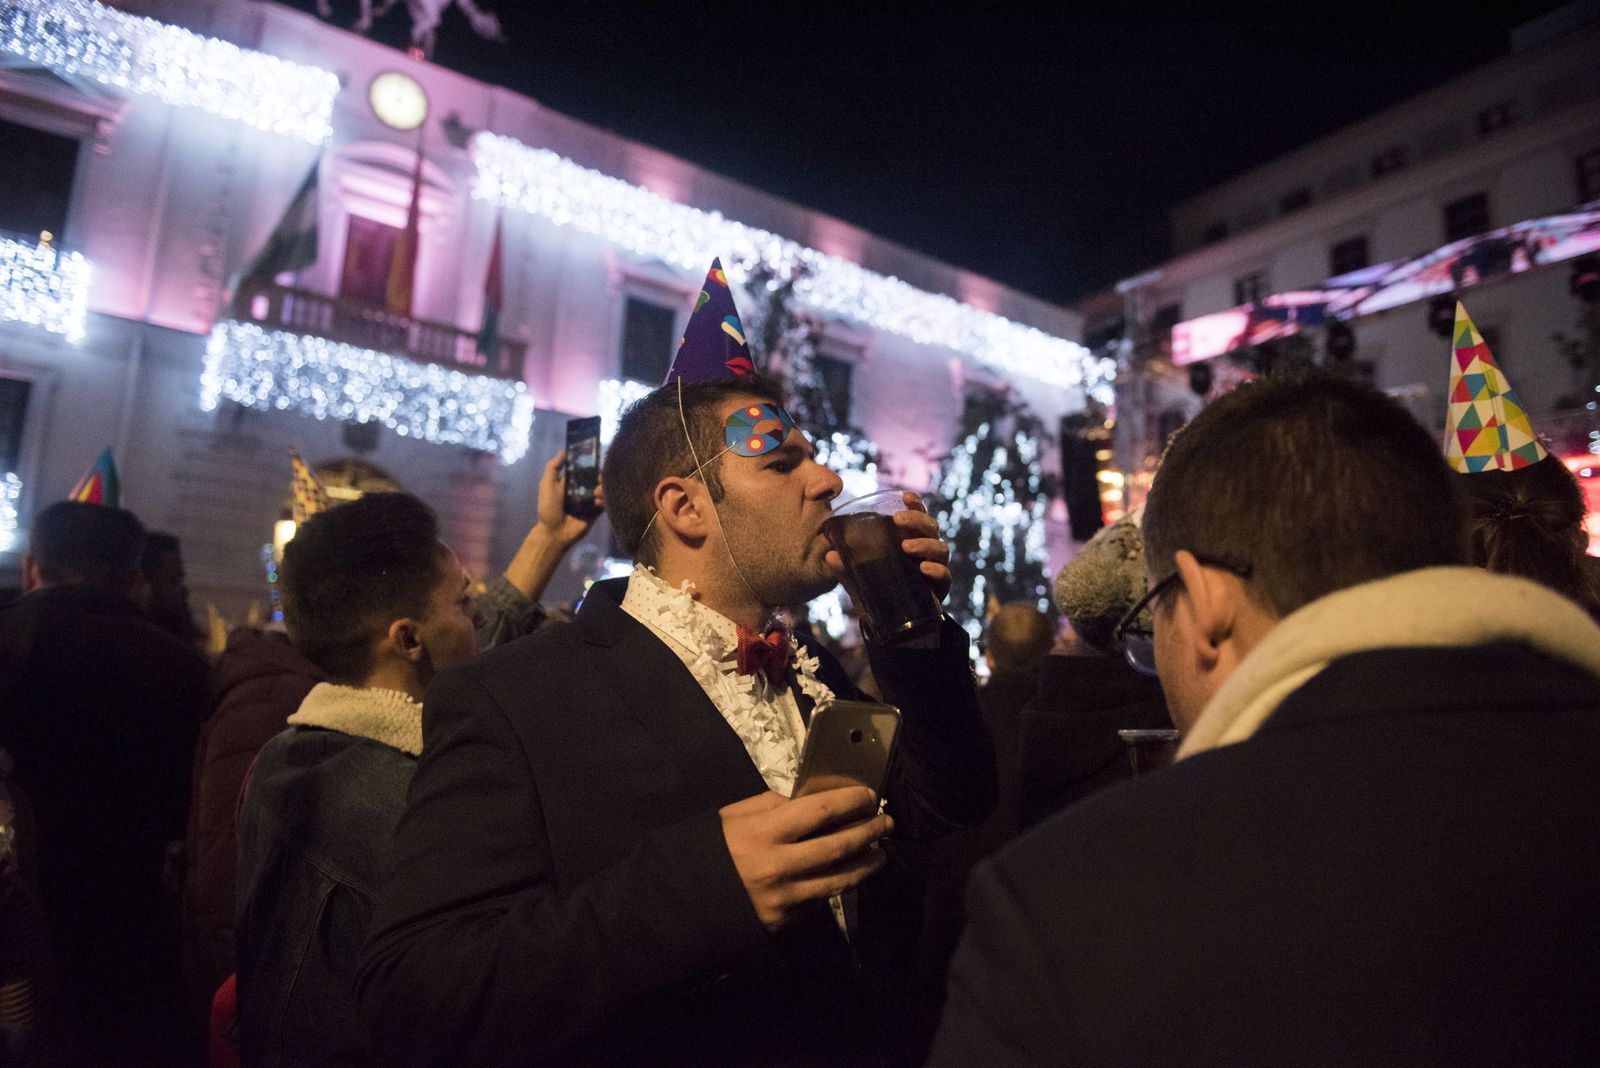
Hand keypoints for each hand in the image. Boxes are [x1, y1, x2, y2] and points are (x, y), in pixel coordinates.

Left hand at [535, 450, 603, 549]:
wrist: (555, 533)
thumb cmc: (548, 509)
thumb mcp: (546, 485)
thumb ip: (553, 468)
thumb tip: (563, 451)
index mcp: (570, 481)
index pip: (583, 468)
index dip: (590, 463)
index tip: (596, 459)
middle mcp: (582, 489)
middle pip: (596, 477)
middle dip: (600, 476)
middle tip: (598, 479)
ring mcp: (590, 500)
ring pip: (603, 489)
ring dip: (603, 488)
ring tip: (596, 493)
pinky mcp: (596, 511)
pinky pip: (606, 502)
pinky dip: (605, 500)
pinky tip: (598, 502)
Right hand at [719, 786, 891, 930]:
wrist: (688, 896)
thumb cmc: (714, 848)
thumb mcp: (737, 815)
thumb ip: (775, 806)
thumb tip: (812, 803)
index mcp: (765, 832)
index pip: (822, 811)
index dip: (851, 801)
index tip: (869, 795)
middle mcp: (780, 866)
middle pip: (839, 846)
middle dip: (869, 832)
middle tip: (887, 823)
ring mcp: (785, 898)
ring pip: (839, 880)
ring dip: (866, 865)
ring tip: (880, 854)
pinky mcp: (787, 921)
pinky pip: (821, 900)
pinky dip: (837, 886)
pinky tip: (849, 876)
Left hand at [826, 491, 951, 602]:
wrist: (891, 625)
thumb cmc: (877, 592)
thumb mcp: (859, 579)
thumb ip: (846, 568)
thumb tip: (830, 556)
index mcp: (909, 539)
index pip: (917, 515)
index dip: (915, 503)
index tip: (904, 497)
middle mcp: (925, 550)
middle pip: (930, 527)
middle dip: (916, 520)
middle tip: (897, 520)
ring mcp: (935, 568)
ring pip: (940, 548)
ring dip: (924, 544)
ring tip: (906, 547)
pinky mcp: (940, 588)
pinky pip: (945, 575)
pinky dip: (936, 570)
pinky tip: (924, 568)